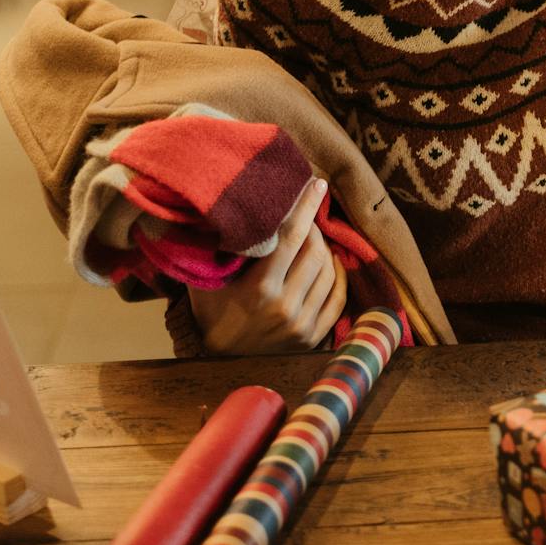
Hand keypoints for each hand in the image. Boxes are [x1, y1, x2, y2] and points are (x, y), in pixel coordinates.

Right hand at [188, 177, 347, 354]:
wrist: (215, 360)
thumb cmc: (210, 309)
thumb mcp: (208, 277)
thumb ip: (220, 246)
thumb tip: (228, 207)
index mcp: (259, 289)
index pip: (291, 237)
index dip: (305, 207)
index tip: (316, 184)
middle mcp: (284, 307)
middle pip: (315, 252)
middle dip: (314, 227)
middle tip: (308, 215)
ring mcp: (301, 325)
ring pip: (329, 272)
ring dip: (325, 249)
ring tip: (313, 238)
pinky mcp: (312, 337)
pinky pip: (338, 298)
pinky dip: (337, 275)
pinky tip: (328, 262)